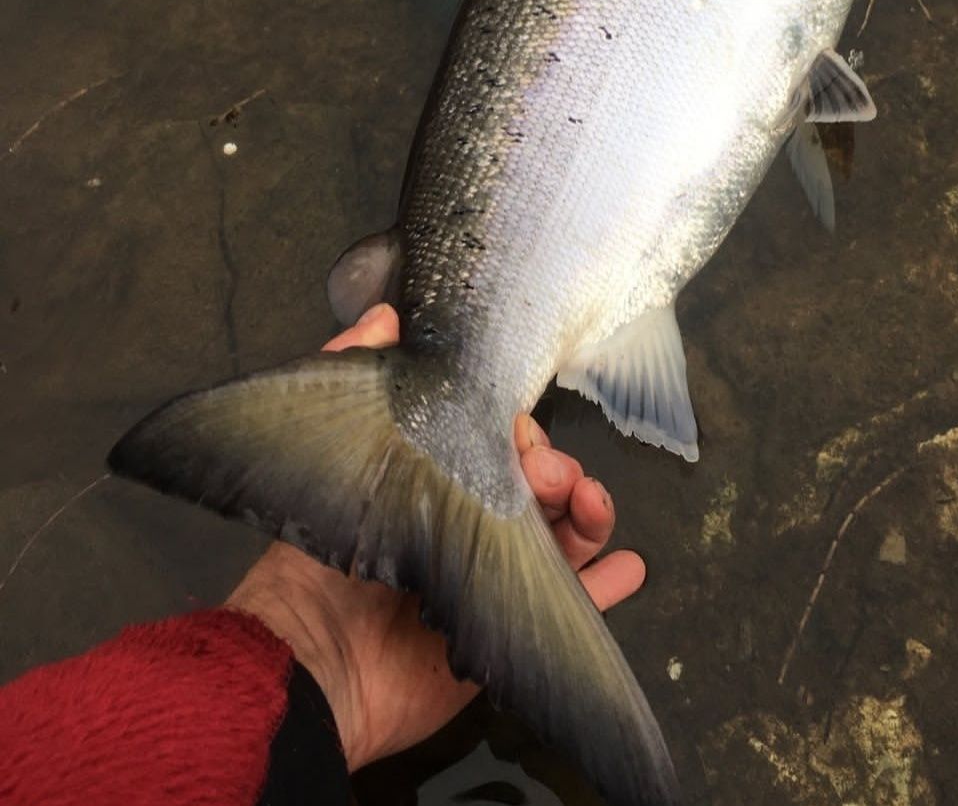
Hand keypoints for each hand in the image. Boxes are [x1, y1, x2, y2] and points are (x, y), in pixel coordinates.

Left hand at [225, 304, 645, 770]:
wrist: (316, 658)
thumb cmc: (319, 551)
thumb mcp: (332, 447)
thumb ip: (348, 371)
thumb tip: (385, 313)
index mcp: (431, 482)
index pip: (495, 445)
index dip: (518, 434)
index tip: (517, 432)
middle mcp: (465, 525)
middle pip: (536, 487)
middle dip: (556, 469)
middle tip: (549, 476)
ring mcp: (489, 578)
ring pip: (563, 536)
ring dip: (589, 513)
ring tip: (591, 506)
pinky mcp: (505, 630)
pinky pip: (572, 607)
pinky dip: (604, 587)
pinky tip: (627, 567)